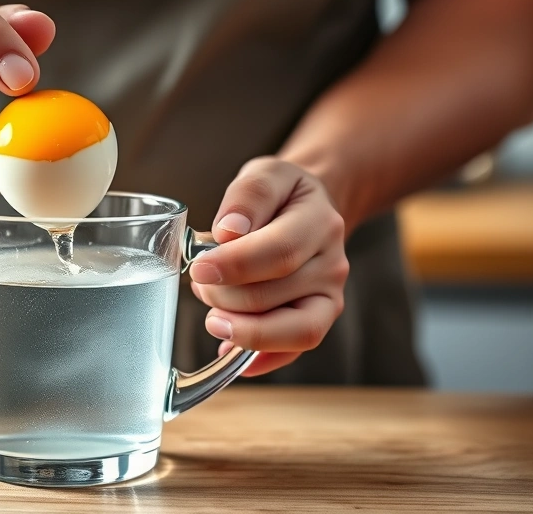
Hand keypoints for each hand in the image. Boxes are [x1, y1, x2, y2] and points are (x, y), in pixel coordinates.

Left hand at [189, 157, 349, 376]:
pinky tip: (226, 351)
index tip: (199, 268)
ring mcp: (330, 297)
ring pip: (288, 330)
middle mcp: (333, 264)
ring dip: (238, 326)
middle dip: (224, 294)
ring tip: (212, 310)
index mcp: (320, 222)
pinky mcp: (319, 321)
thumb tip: (229, 231)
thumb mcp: (266, 173)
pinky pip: (294, 352)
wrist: (310, 210)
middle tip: (200, 281)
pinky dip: (258, 358)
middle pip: (273, 294)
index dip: (234, 265)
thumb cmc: (281, 195)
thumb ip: (249, 195)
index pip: (279, 251)